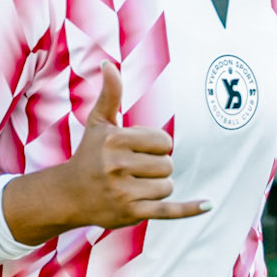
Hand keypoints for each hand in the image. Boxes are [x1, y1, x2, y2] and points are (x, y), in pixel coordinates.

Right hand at [2, 64, 208, 241]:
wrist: (69, 195)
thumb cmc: (89, 155)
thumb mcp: (98, 123)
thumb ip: (109, 94)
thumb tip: (108, 63)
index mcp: (115, 140)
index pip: (164, 141)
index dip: (156, 146)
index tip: (137, 151)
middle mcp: (118, 165)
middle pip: (167, 164)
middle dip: (156, 168)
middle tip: (132, 171)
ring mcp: (124, 192)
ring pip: (167, 186)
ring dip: (157, 187)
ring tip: (133, 187)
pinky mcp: (131, 213)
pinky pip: (169, 210)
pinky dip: (189, 209)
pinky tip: (208, 204)